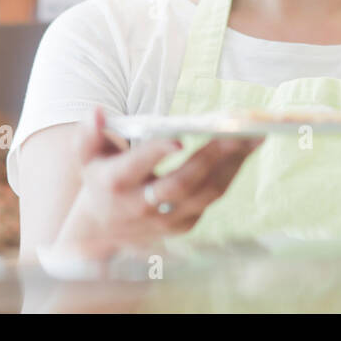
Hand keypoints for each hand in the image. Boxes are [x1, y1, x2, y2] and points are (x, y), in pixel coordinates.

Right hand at [48, 106, 262, 263]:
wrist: (103, 229)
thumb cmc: (100, 179)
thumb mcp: (86, 156)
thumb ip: (89, 133)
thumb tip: (97, 111)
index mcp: (116, 184)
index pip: (137, 168)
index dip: (157, 153)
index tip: (178, 138)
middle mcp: (142, 206)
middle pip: (181, 183)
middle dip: (211, 156)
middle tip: (237, 131)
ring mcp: (166, 220)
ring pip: (205, 193)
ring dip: (232, 164)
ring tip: (254, 137)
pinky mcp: (185, 224)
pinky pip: (213, 197)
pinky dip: (231, 173)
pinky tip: (245, 150)